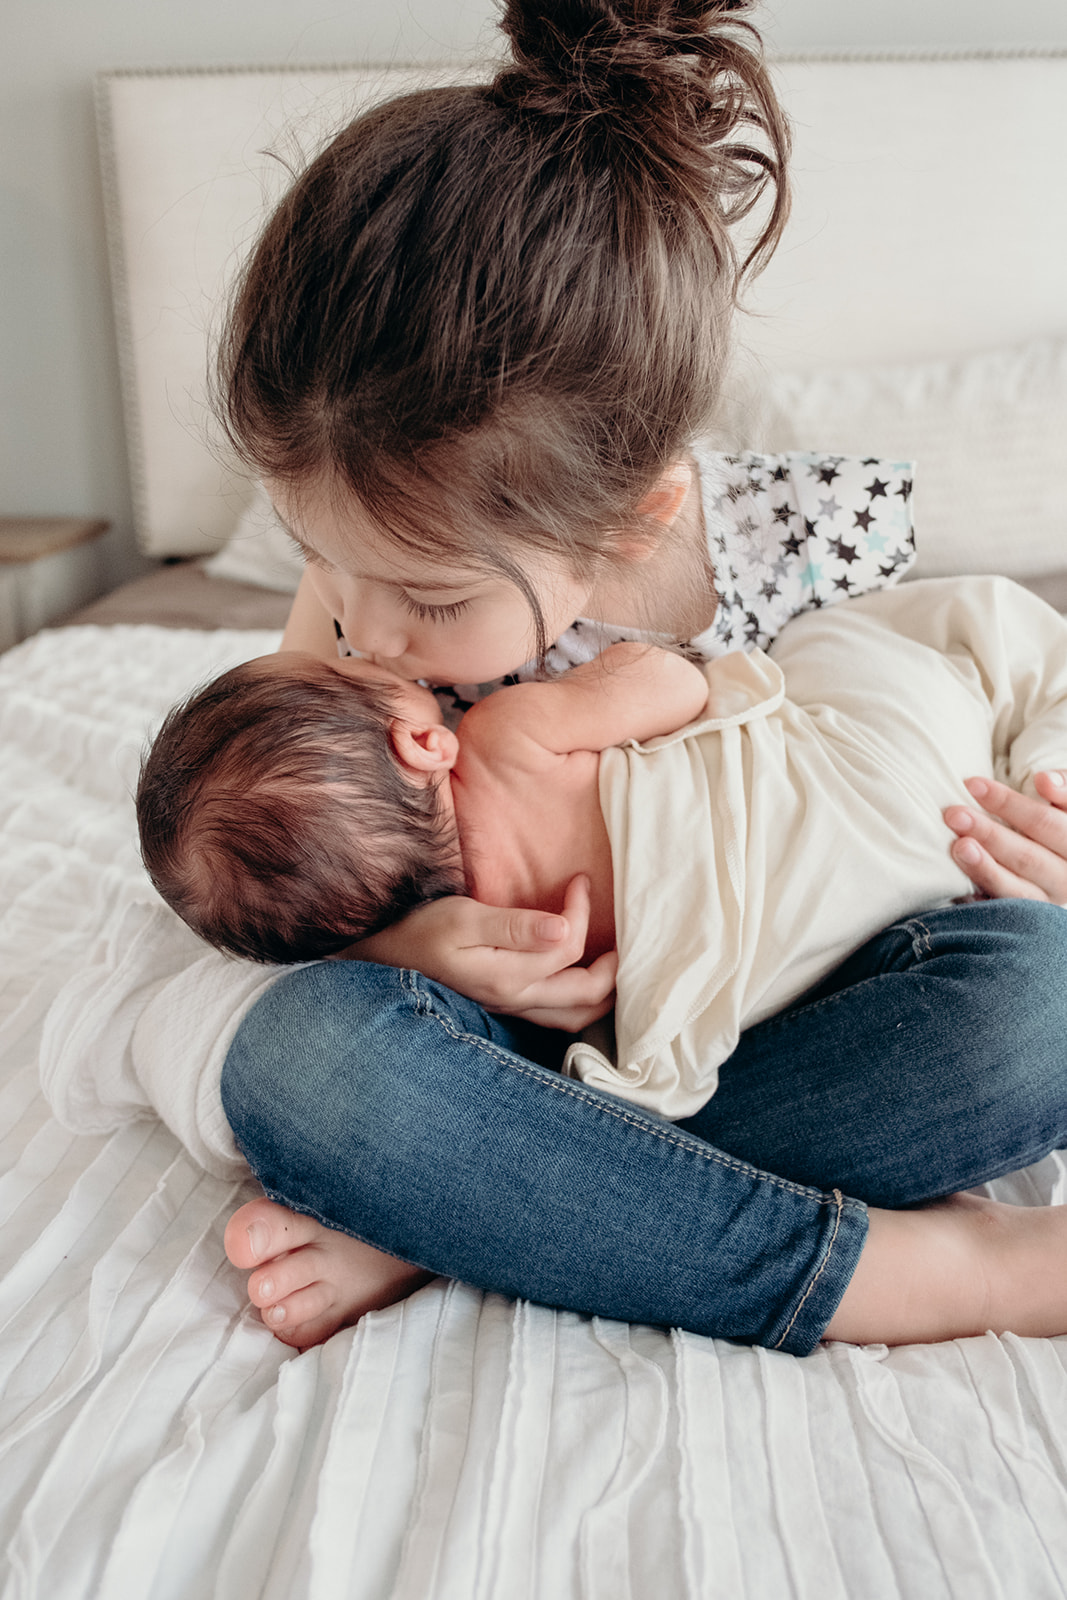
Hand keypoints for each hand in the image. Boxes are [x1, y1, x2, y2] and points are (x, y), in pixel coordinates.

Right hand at [348, 875, 617, 1029]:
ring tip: (617, 965)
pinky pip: (553, 1012)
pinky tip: (580, 980)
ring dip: (602, 993)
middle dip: (614, 968)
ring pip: (572, 1015)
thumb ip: (515, 926)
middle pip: (585, 997)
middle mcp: (515, 999)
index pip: (569, 947)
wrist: (377, 957)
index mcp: (509, 977)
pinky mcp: (501, 1002)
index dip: (581, 912)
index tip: (578, 880)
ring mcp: (508, 1006)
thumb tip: (565, 930)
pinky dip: (578, 999)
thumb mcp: (462, 919)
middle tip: (625, 934)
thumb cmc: (417, 931)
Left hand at [944, 771, 1066, 904]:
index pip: (1045, 822)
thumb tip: (1044, 780)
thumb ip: (1063, 787)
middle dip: (989, 834)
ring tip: (959, 847)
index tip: (973, 785)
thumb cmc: (1055, 817)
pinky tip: (960, 888)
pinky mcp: (1029, 914)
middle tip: (954, 815)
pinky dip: (983, 898)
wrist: (1057, 857)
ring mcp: (1050, 897)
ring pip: (1018, 888)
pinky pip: (1004, 910)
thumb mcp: (1065, 801)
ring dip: (984, 868)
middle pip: (1029, 856)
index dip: (1009, 804)